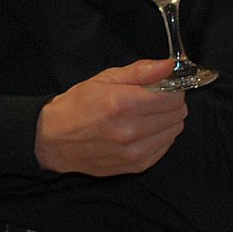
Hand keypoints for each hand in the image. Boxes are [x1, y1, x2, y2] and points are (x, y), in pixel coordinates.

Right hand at [34, 59, 186, 176]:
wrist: (55, 139)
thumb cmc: (78, 105)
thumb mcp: (105, 78)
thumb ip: (140, 71)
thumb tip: (169, 66)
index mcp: (122, 103)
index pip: (172, 96)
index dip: (172, 87)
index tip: (162, 85)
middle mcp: (131, 130)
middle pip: (177, 114)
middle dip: (171, 102)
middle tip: (154, 98)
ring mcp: (134, 152)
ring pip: (174, 131)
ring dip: (167, 120)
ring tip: (146, 115)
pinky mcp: (136, 166)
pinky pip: (165, 147)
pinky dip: (160, 136)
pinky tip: (143, 130)